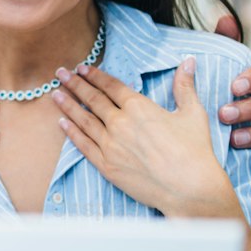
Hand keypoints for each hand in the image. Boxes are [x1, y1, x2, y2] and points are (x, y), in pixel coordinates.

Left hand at [52, 56, 240, 219]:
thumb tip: (188, 61)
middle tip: (61, 73)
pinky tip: (62, 123)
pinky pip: (83, 145)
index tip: (82, 68)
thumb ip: (185, 86)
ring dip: (67, 105)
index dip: (94, 75)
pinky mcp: (107, 166)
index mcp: (139, 107)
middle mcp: (120, 123)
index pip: (111, 86)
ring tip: (55, 93)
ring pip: (83, 120)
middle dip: (74, 84)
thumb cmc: (194, 152)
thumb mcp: (192, 113)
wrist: (189, 189)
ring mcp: (110, 145)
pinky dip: (71, 132)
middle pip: (92, 99)